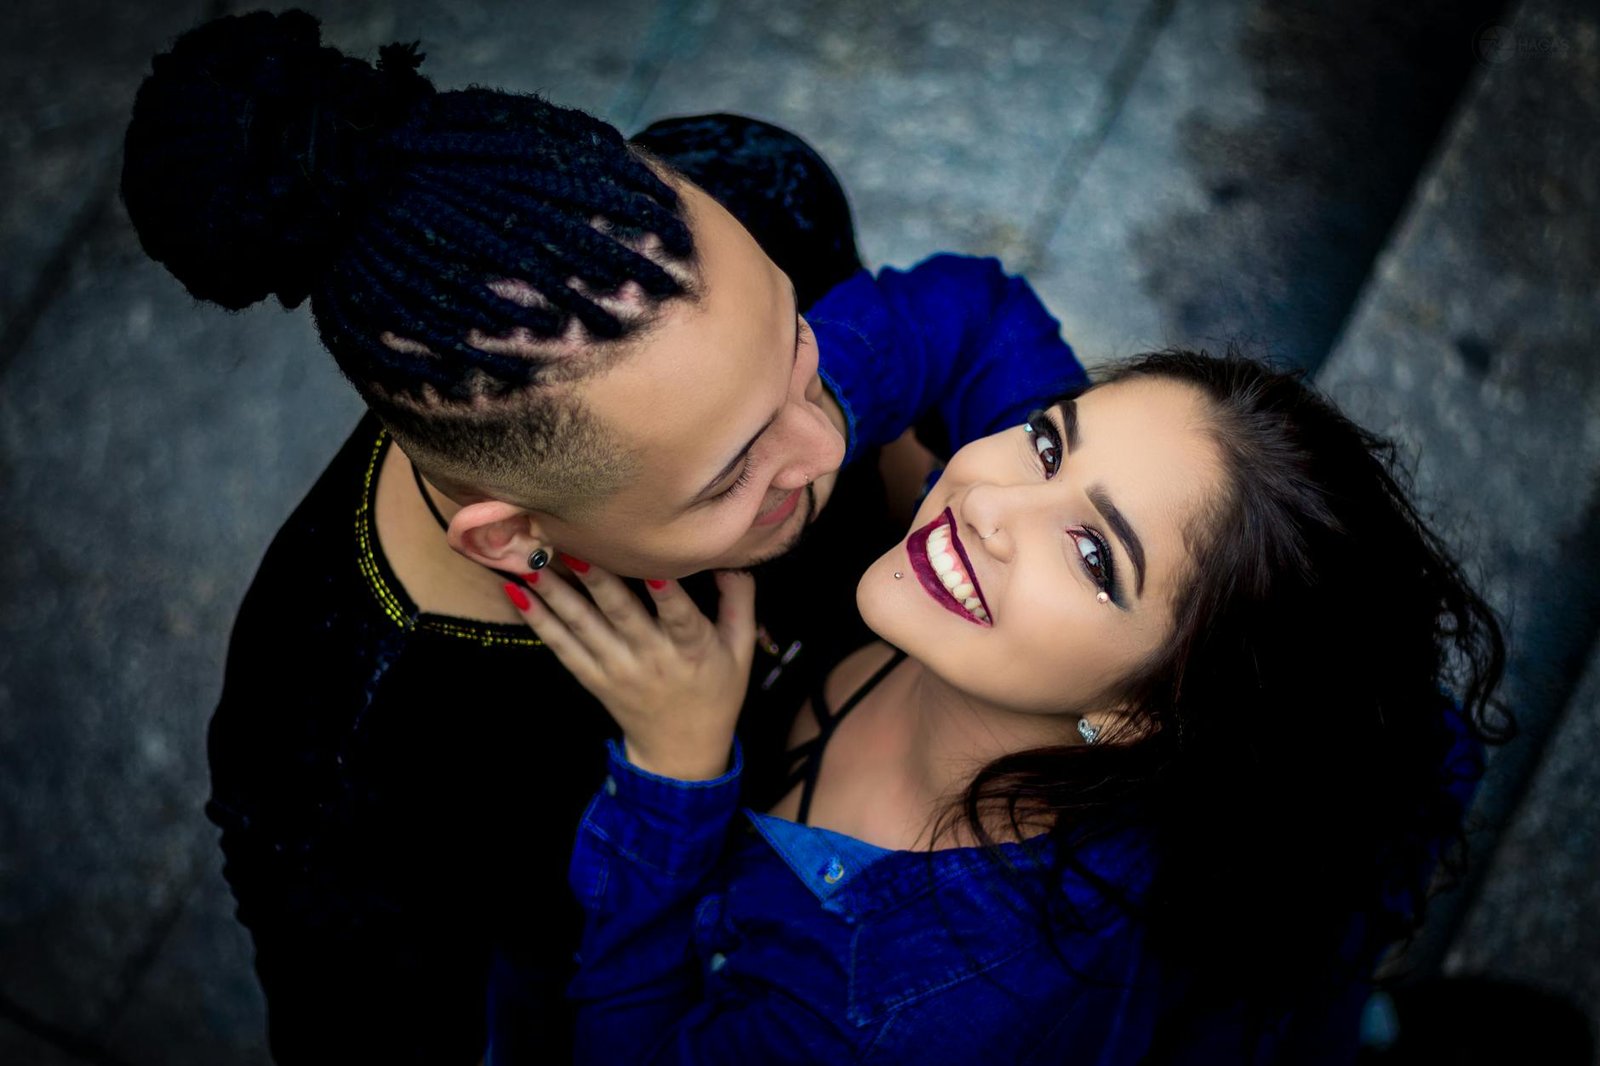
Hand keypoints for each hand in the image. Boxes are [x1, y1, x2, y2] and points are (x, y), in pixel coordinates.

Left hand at [505, 562, 756, 780]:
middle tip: (572, 547)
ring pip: (582, 626)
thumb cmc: (716, 690)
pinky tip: (518, 594)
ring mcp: (616, 669)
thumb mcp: (741, 649)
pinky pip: (561, 647)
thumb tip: (729, 557)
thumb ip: (739, 600)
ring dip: (555, 593)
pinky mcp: (592, 678)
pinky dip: (538, 621)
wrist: (682, 749)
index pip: (679, 616)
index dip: (666, 592)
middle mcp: (651, 658)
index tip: (651, 566)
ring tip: (531, 562)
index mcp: (692, 649)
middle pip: (621, 614)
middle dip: (596, 579)